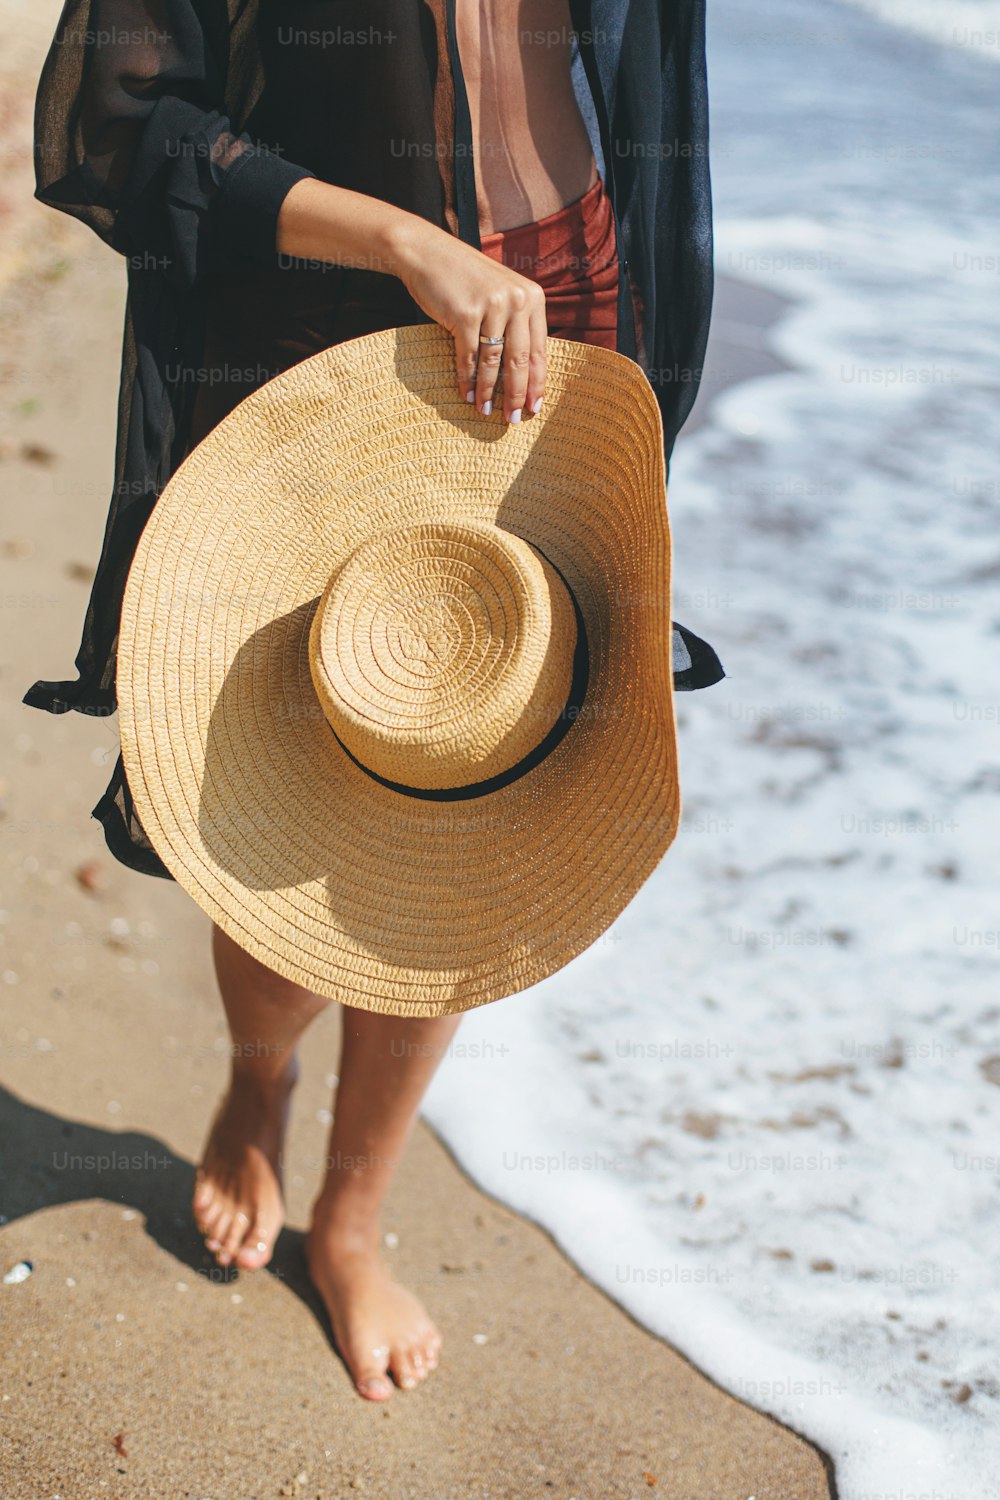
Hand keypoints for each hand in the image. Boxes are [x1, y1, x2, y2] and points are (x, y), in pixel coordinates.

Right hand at [391, 219, 547, 422]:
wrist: (427, 252)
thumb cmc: (464, 279)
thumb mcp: (499, 294)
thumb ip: (515, 323)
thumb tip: (524, 373)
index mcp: (532, 297)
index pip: (539, 349)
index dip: (537, 382)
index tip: (535, 407)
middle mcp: (516, 300)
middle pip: (520, 360)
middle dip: (517, 395)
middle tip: (514, 420)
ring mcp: (491, 306)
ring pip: (494, 362)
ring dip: (490, 392)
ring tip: (487, 413)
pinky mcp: (466, 314)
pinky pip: (469, 357)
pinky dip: (468, 380)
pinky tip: (468, 396)